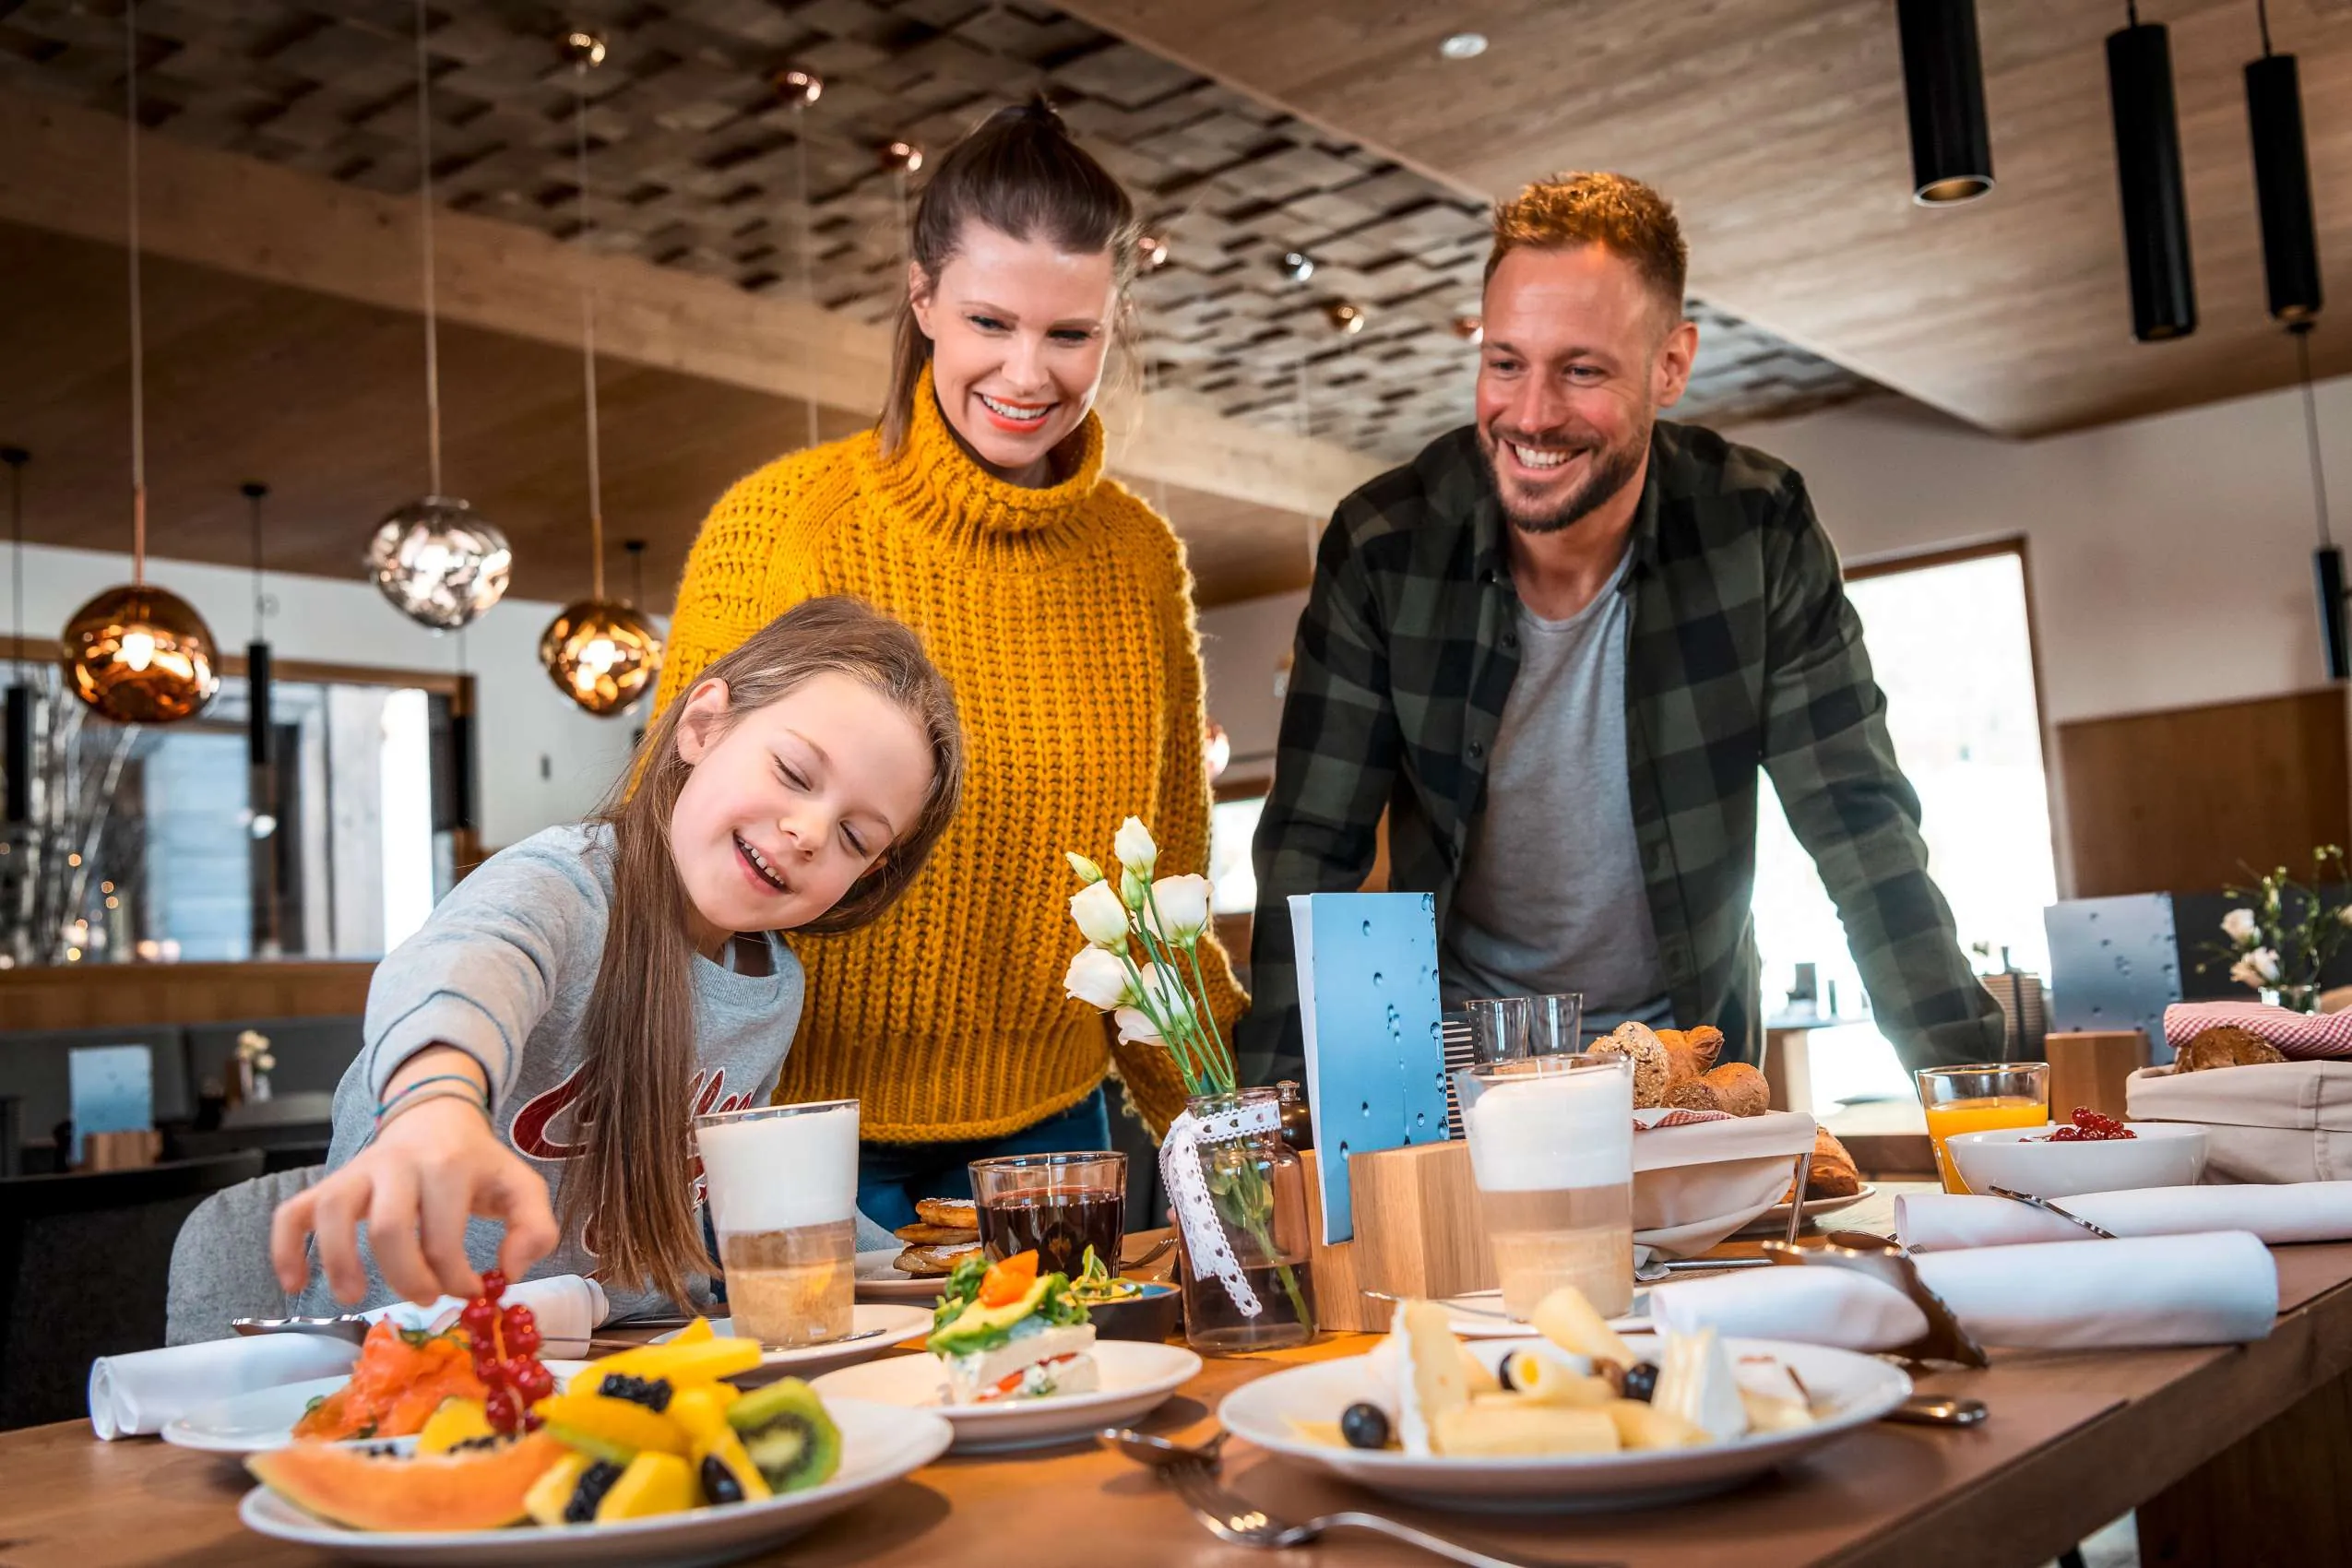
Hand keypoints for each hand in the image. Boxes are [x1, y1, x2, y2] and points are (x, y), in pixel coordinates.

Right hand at [271, 1092, 558, 1305]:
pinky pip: (293, 1212)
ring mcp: (358, 1171)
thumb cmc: (477, 1166)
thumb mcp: (521, 1188)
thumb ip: (535, 1229)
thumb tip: (507, 1273)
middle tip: (425, 1297)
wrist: (437, 1119)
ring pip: (333, 1212)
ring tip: (353, 1297)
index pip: (445, 1236)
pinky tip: (293, 1285)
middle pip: (388, 1227)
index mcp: (449, 1166)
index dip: (456, 1277)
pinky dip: (285, 1248)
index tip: (469, 1292)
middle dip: (406, 1275)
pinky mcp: (329, 1183)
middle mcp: (398, 1164)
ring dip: (339, 1261)